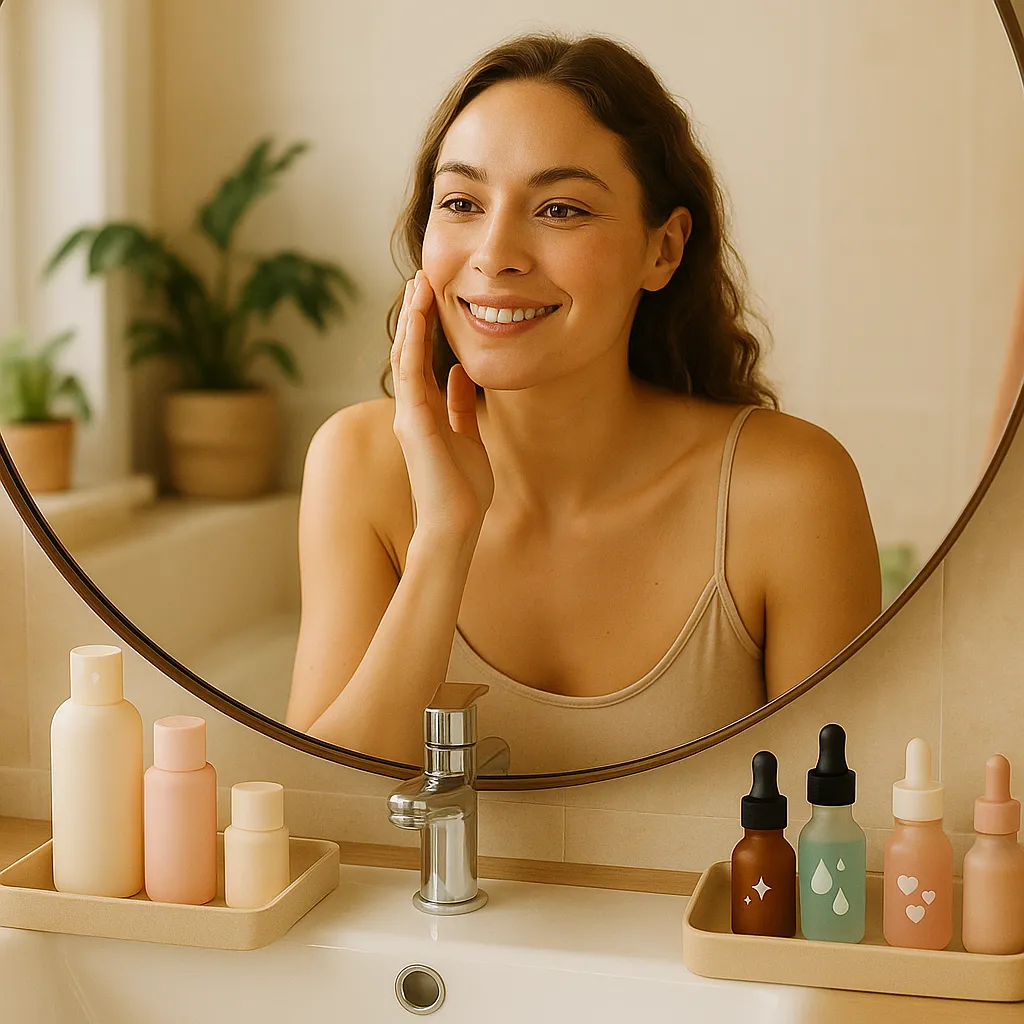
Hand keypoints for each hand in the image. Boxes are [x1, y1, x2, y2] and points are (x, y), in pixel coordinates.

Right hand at [391, 271, 494, 539]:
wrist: (457, 523)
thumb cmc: (464, 489)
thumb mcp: (468, 436)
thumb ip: (460, 406)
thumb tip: (460, 375)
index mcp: (426, 413)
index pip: (422, 360)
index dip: (426, 328)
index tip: (434, 297)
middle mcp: (412, 409)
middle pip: (410, 351)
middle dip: (415, 314)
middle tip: (422, 278)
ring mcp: (409, 414)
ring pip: (406, 355)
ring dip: (412, 318)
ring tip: (418, 285)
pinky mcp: (414, 420)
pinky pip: (410, 371)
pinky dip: (413, 341)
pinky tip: (418, 314)